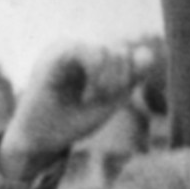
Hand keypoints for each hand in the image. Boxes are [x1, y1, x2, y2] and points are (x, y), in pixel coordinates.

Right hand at [1, 43, 155, 180]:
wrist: (41, 139)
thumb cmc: (72, 121)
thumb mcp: (109, 100)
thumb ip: (129, 79)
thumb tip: (149, 54)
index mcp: (93, 59)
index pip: (127, 53)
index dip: (132, 72)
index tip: (119, 94)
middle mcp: (80, 49)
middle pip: (120, 50)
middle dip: (121, 78)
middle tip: (104, 99)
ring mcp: (66, 49)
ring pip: (106, 50)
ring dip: (108, 79)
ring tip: (94, 99)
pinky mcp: (54, 55)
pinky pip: (85, 50)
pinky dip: (94, 75)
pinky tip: (88, 97)